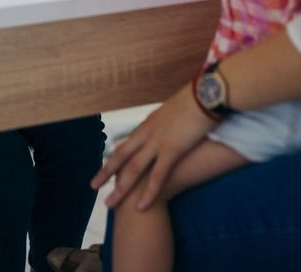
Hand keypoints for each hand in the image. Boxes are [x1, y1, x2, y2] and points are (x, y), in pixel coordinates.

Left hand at [92, 83, 213, 209]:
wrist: (207, 92)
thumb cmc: (197, 99)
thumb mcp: (177, 110)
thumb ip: (170, 121)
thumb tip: (172, 126)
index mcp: (149, 122)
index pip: (128, 143)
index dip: (116, 158)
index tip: (107, 169)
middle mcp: (148, 131)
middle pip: (122, 155)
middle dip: (107, 172)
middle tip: (94, 186)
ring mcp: (158, 140)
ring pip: (134, 168)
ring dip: (121, 188)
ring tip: (109, 204)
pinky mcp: (172, 148)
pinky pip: (158, 175)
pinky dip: (149, 192)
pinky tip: (141, 206)